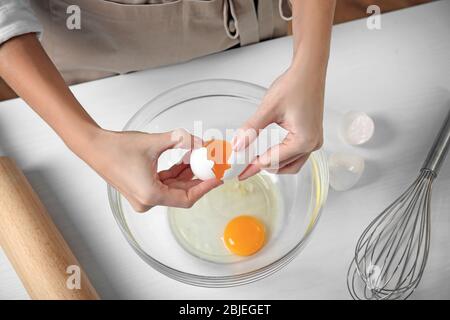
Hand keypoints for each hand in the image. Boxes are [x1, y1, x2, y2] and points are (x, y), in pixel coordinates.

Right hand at [82, 128, 221, 211]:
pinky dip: (175, 173)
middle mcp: (147, 201)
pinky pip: (164, 184)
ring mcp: (143, 197)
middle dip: (198, 179)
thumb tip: (201, 142)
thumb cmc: (116, 148)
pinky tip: (185, 159)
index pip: (187, 198)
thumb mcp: (155, 142)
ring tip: (200, 159)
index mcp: (151, 196)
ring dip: (187, 174)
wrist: (93, 146)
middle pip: (181, 194)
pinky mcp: (141, 190)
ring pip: (173, 188)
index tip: (217, 178)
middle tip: (212, 167)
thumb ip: (182, 140)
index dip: (204, 188)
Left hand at [233, 65, 324, 179]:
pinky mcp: (311, 135)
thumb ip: (251, 129)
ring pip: (291, 164)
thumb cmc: (294, 85)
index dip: (253, 165)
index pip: (274, 161)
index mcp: (304, 141)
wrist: (308, 70)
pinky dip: (281, 155)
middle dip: (263, 167)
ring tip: (253, 160)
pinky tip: (267, 151)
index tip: (239, 169)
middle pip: (284, 167)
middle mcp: (312, 144)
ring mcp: (314, 140)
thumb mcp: (268, 109)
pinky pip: (295, 154)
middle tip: (242, 167)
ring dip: (273, 163)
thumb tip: (237, 146)